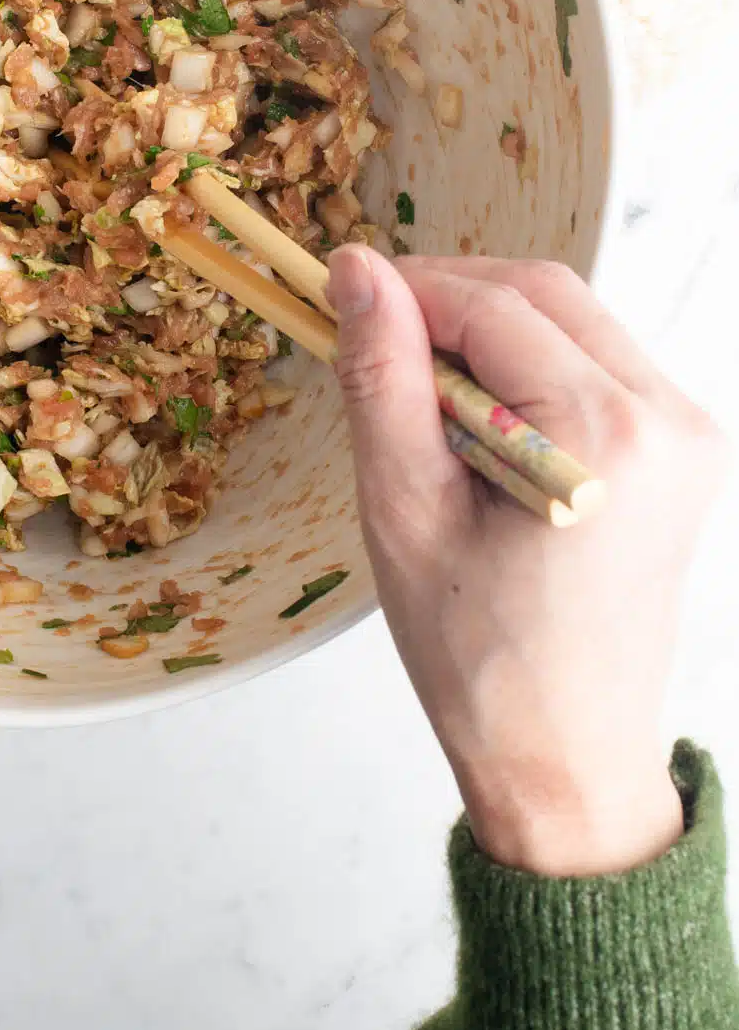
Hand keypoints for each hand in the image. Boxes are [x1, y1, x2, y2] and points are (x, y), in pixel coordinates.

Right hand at [328, 246, 725, 876]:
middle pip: (546, 294)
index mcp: (608, 439)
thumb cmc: (480, 659)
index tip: (342, 301)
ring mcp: (688, 437)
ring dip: (489, 330)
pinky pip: (598, 364)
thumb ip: (382, 377)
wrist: (565, 760)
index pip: (495, 306)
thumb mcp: (406, 510)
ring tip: (419, 395)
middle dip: (450, 297)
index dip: (410, 290)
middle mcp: (670, 422)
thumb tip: (357, 269)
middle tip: (372, 337)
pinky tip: (477, 423)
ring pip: (574, 320)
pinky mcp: (682, 454)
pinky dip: (530, 367)